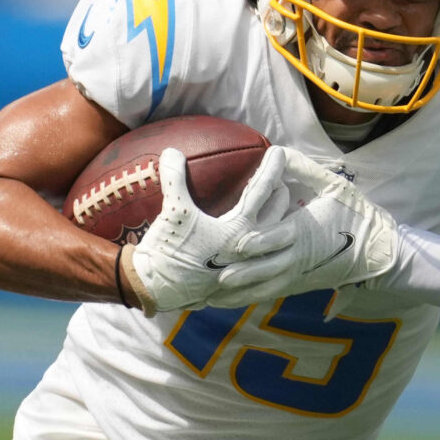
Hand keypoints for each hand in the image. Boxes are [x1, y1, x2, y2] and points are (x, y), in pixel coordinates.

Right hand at [122, 147, 294, 314]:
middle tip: (282, 182)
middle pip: (277, 217)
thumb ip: (175, 178)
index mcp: (238, 229)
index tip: (279, 151)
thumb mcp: (173, 211)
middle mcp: (248, 249)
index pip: (261, 191)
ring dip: (282, 223)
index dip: (271, 169)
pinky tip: (264, 245)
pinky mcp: (236, 281)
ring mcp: (245, 267)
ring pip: (275, 242)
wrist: (157, 289)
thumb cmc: (168, 250)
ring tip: (282, 212)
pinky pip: (261, 263)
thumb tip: (171, 150)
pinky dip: (268, 251)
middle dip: (283, 196)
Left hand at [213, 170, 404, 306]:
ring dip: (239, 294)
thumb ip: (305, 169)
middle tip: (214, 280)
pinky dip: (250, 298)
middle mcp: (299, 257)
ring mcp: (299, 275)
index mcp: (305, 232)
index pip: (277, 238)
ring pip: (265, 288)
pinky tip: (230, 303)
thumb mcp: (335, 186)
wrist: (380, 252)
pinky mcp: (299, 285)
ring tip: (212, 300)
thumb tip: (278, 151)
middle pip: (266, 269)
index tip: (236, 246)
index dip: (257, 243)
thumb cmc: (357, 215)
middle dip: (240, 276)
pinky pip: (271, 293)